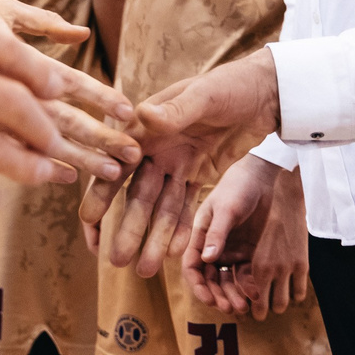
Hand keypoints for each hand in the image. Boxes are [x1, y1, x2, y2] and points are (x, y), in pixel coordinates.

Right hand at [82, 50, 282, 274]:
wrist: (265, 92)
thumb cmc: (229, 85)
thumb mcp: (204, 96)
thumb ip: (176, 112)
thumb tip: (144, 115)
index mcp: (146, 126)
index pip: (116, 162)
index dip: (101, 192)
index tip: (88, 221)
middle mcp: (155, 148)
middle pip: (137, 194)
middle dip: (126, 228)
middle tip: (117, 260)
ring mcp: (177, 163)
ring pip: (161, 207)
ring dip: (153, 237)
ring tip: (145, 270)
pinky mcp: (200, 173)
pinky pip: (187, 206)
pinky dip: (182, 229)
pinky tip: (176, 253)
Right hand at [184, 159, 309, 319]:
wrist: (264, 176)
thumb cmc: (239, 187)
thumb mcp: (226, 208)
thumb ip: (217, 233)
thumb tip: (207, 259)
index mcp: (200, 233)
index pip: (192, 266)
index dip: (198, 285)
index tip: (210, 300)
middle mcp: (212, 244)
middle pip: (209, 278)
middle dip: (217, 295)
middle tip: (232, 308)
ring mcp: (230, 249)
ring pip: (225, 279)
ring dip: (231, 294)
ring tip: (243, 307)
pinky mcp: (248, 251)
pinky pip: (244, 274)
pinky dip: (247, 286)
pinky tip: (255, 294)